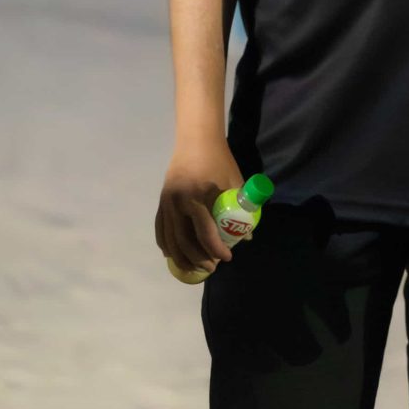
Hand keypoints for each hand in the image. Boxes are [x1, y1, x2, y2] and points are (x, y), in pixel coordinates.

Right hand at [157, 140, 244, 274]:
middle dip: (199, 258)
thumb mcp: (233, 183)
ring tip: (194, 267)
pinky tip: (172, 255)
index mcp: (196, 197)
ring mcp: (166, 202)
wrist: (196, 141)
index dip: (217, 249)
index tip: (227, 258)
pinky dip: (165, 244)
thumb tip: (247, 236)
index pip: (205, 232)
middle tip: (213, 267)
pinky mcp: (161, 201)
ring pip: (170, 238)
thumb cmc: (219, 161)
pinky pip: (160, 228)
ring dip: (181, 257)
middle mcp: (177, 202)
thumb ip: (241, 209)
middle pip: (184, 240)